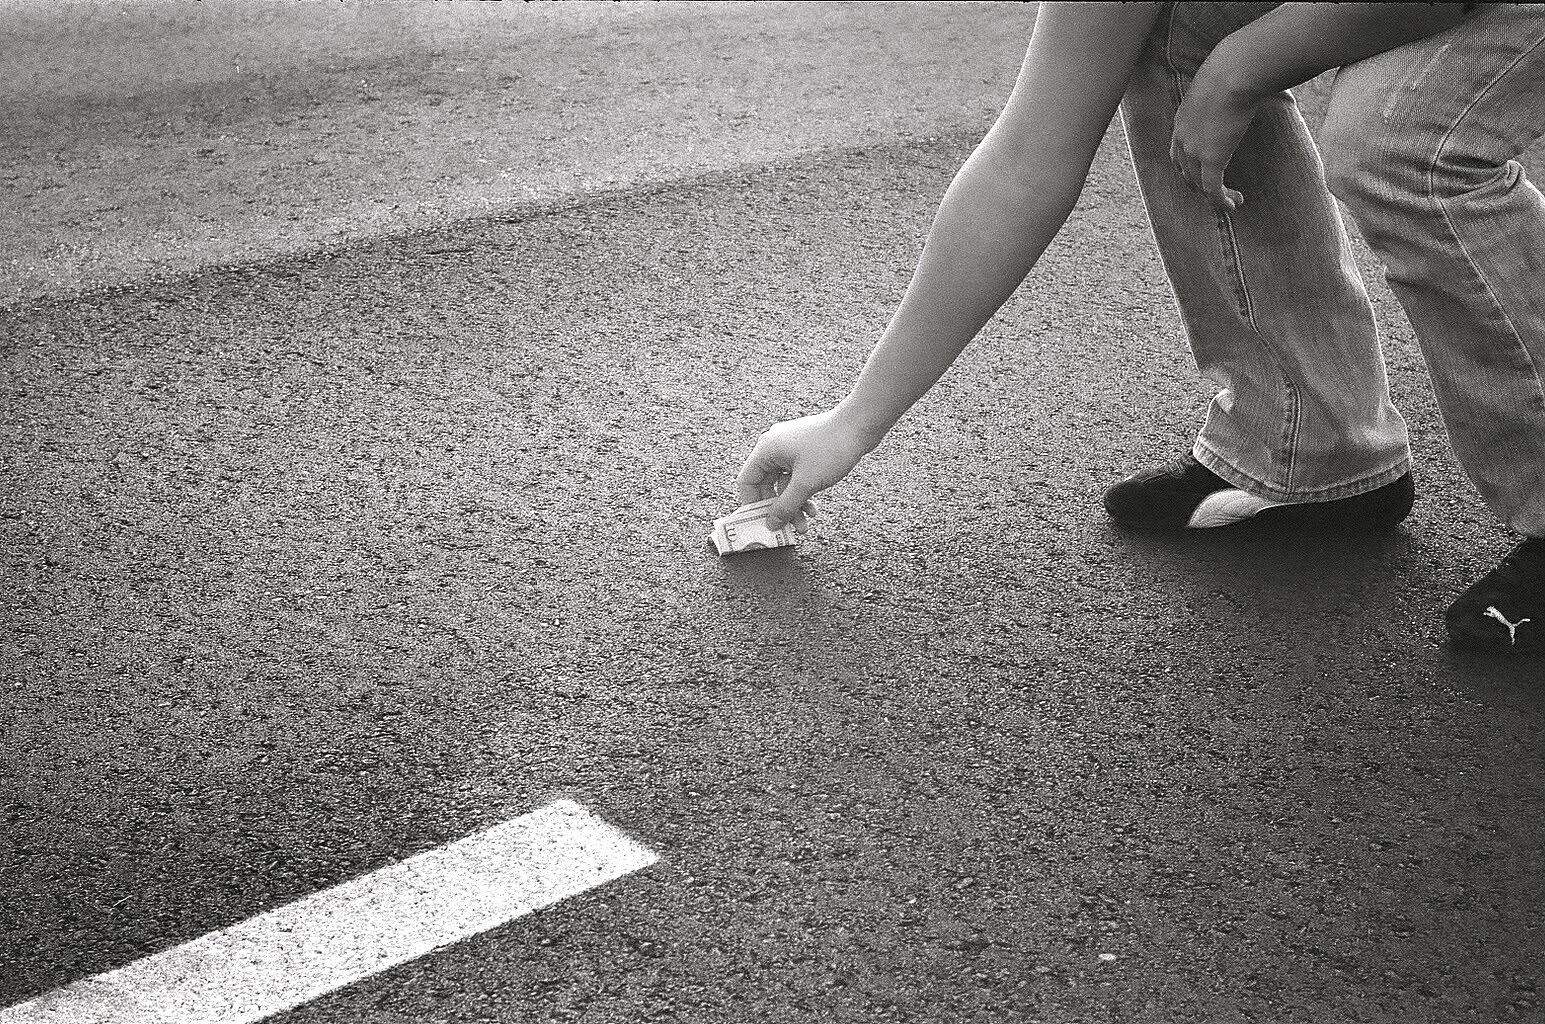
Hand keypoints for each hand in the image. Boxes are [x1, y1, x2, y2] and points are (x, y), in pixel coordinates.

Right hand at [735, 409, 881, 529]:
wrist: (860, 425)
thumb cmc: (831, 447)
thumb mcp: (806, 483)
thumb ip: (786, 506)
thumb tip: (771, 523)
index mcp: (767, 449)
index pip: (747, 481)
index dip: (752, 505)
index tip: (761, 523)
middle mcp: (775, 447)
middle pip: (766, 485)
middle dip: (778, 509)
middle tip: (786, 529)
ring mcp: (791, 449)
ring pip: (784, 484)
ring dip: (793, 505)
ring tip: (804, 524)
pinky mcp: (806, 452)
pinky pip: (797, 478)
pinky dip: (802, 493)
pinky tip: (813, 507)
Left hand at [1169, 41, 1260, 212]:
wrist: (1236, 69)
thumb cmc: (1237, 66)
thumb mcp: (1224, 80)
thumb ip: (1229, 90)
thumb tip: (1253, 82)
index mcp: (1182, 118)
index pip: (1178, 151)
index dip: (1189, 166)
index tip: (1204, 172)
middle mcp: (1182, 137)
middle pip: (1185, 172)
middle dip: (1201, 185)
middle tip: (1220, 191)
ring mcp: (1194, 150)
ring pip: (1199, 184)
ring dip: (1215, 195)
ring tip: (1233, 200)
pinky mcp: (1211, 158)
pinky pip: (1213, 189)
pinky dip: (1222, 201)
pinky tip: (1234, 204)